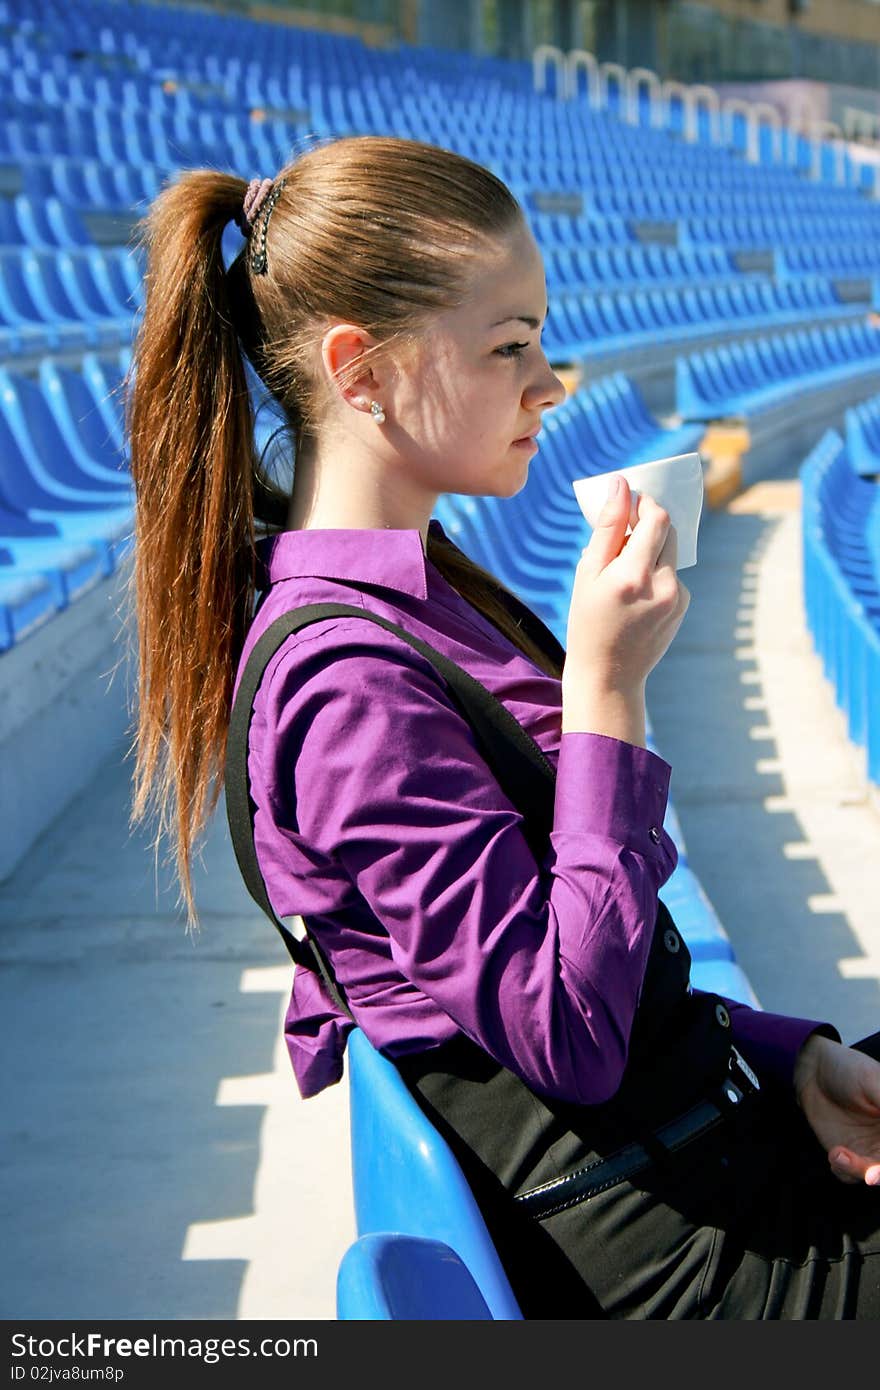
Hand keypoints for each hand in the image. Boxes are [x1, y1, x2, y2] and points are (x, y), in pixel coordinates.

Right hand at [564, 475, 689, 698]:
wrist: (608, 674)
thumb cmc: (588, 621)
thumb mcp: (588, 573)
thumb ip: (608, 528)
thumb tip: (622, 485)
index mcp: (634, 575)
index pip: (656, 519)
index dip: (645, 504)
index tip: (629, 502)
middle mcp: (663, 585)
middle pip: (667, 531)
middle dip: (647, 525)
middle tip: (620, 536)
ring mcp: (678, 597)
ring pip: (669, 552)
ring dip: (650, 551)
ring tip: (622, 575)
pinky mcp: (683, 606)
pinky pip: (671, 574)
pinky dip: (655, 574)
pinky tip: (634, 597)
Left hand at [794, 1033, 879, 1185]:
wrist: (813, 1071)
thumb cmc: (849, 1069)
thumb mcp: (873, 1081)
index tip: (879, 1163)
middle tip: (872, 1175)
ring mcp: (870, 1150)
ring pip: (874, 1176)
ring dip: (859, 1171)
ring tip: (838, 1154)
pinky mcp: (848, 1155)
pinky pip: (850, 1176)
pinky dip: (844, 1171)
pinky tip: (835, 1154)